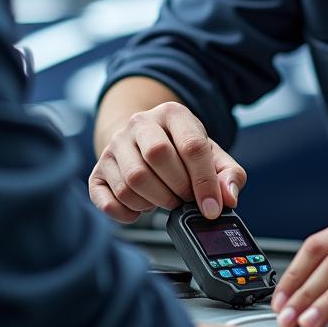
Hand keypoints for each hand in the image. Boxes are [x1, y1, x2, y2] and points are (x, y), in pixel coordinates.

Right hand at [88, 101, 245, 222]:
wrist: (143, 139)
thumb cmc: (180, 149)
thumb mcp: (211, 154)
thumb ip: (228, 174)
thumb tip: (228, 197)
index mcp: (172, 113)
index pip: (191, 145)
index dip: (205, 182)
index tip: (212, 208)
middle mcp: (139, 123)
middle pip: (158, 157)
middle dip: (178, 188)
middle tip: (185, 198)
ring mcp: (115, 145)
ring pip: (132, 180)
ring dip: (155, 201)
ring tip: (165, 199)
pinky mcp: (98, 170)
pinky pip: (107, 198)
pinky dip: (126, 213)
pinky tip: (141, 208)